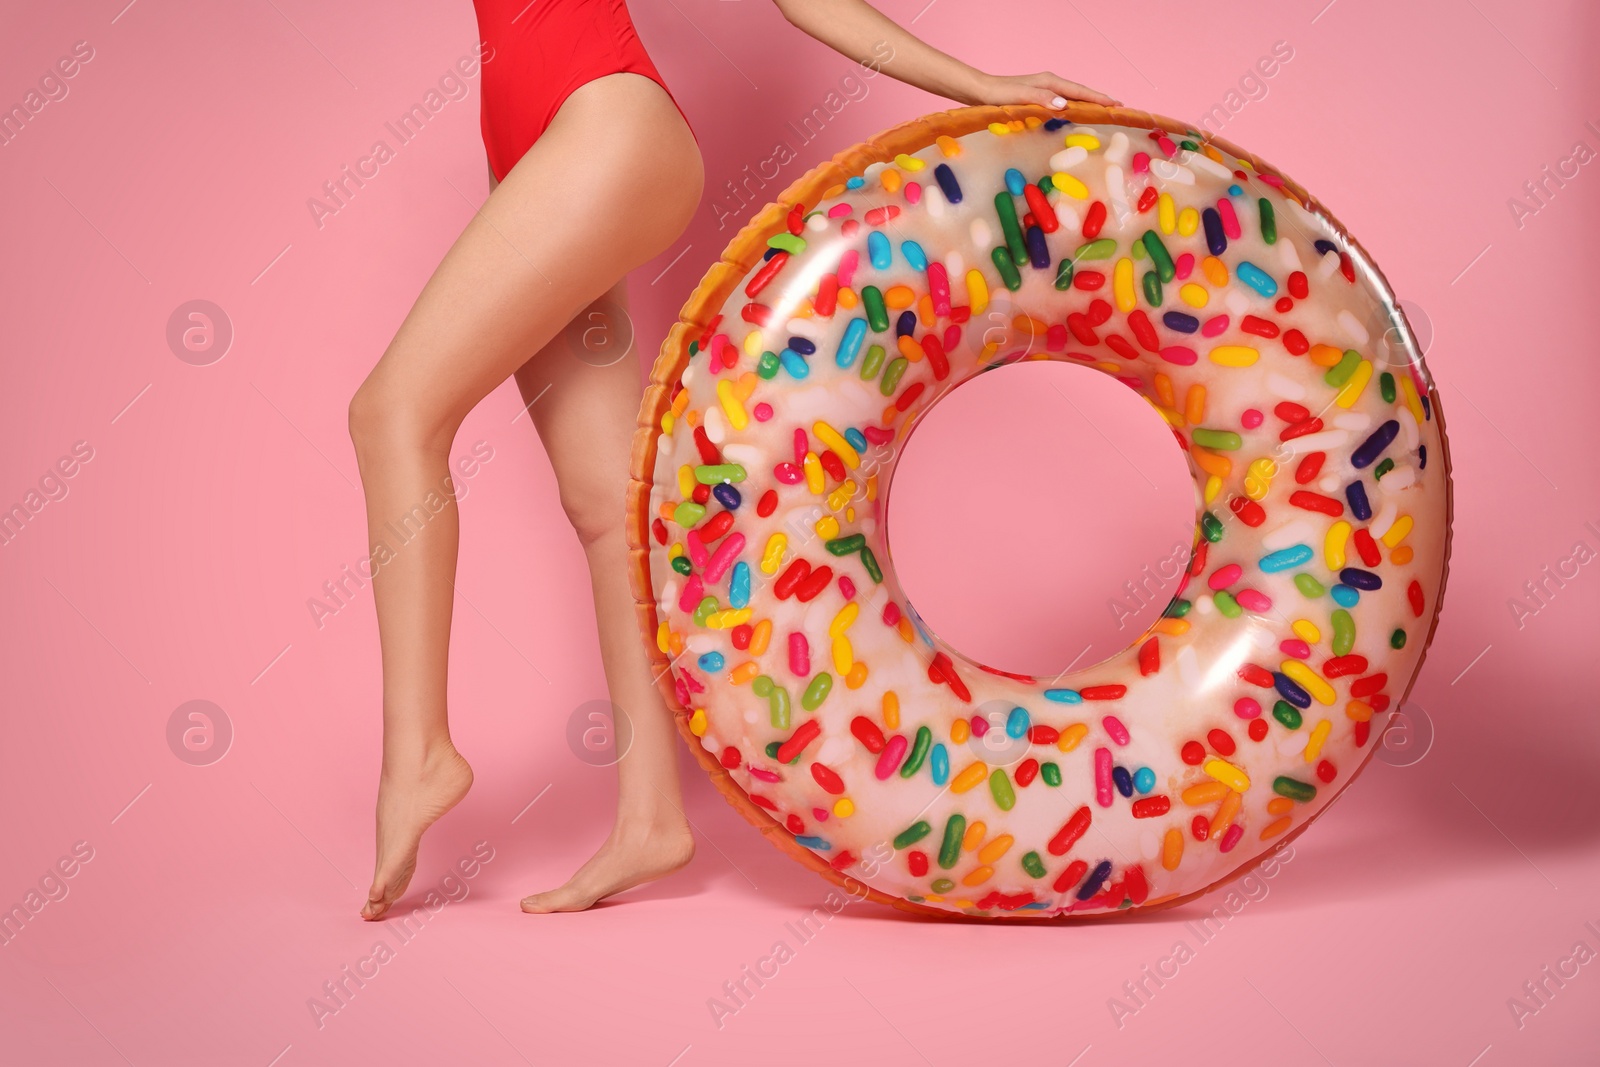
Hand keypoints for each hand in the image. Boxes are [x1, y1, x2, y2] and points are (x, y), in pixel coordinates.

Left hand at [966, 70, 1119, 108]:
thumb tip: (1064, 106)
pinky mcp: (1038, 98)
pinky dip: (1073, 110)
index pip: (1080, 91)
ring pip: (1072, 99)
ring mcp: (1044, 91)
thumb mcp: (1020, 97)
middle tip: (1117, 110)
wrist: (980, 92)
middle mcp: (1050, 84)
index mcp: (1050, 82)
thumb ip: (1041, 100)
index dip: (1099, 99)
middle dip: (1099, 101)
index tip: (1116, 105)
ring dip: (1088, 106)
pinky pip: (1062, 104)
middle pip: (1080, 93)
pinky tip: (1076, 117)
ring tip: (1103, 114)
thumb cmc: (999, 95)